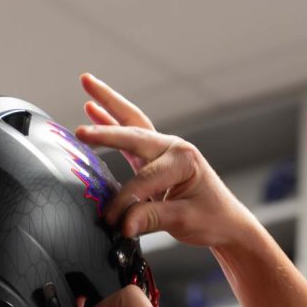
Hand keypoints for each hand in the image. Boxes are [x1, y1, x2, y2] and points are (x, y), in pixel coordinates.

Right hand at [76, 74, 258, 249]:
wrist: (228, 223)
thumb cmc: (213, 220)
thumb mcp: (185, 221)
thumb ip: (152, 219)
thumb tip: (123, 224)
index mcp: (183, 160)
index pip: (144, 179)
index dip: (126, 201)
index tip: (112, 221)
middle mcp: (174, 148)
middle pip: (135, 129)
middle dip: (105, 126)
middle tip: (78, 131)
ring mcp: (165, 150)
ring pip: (132, 123)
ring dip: (108, 103)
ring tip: (86, 81)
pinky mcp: (156, 159)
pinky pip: (130, 138)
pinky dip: (112, 122)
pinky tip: (93, 108)